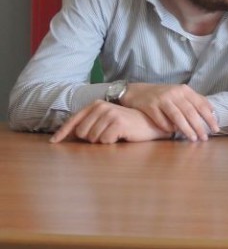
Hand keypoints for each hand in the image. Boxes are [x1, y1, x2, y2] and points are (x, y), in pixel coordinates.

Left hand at [51, 102, 170, 143]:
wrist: (151, 122)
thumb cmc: (128, 124)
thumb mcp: (107, 120)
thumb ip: (90, 124)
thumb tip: (70, 134)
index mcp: (96, 105)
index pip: (74, 120)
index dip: (62, 132)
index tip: (54, 142)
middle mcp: (101, 107)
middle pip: (82, 133)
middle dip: (91, 139)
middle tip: (107, 134)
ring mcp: (110, 114)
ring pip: (93, 139)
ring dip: (103, 141)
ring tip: (116, 134)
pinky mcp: (118, 123)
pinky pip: (105, 141)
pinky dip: (112, 142)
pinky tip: (121, 136)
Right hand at [119, 83, 217, 140]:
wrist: (137, 91)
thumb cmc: (162, 95)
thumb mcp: (179, 93)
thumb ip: (194, 100)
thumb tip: (211, 111)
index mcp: (184, 90)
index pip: (201, 104)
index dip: (209, 117)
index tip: (215, 129)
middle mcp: (174, 93)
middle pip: (190, 112)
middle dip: (199, 126)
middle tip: (205, 138)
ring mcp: (161, 99)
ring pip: (177, 116)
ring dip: (186, 129)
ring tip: (193, 139)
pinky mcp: (150, 106)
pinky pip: (161, 120)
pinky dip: (168, 128)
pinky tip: (172, 134)